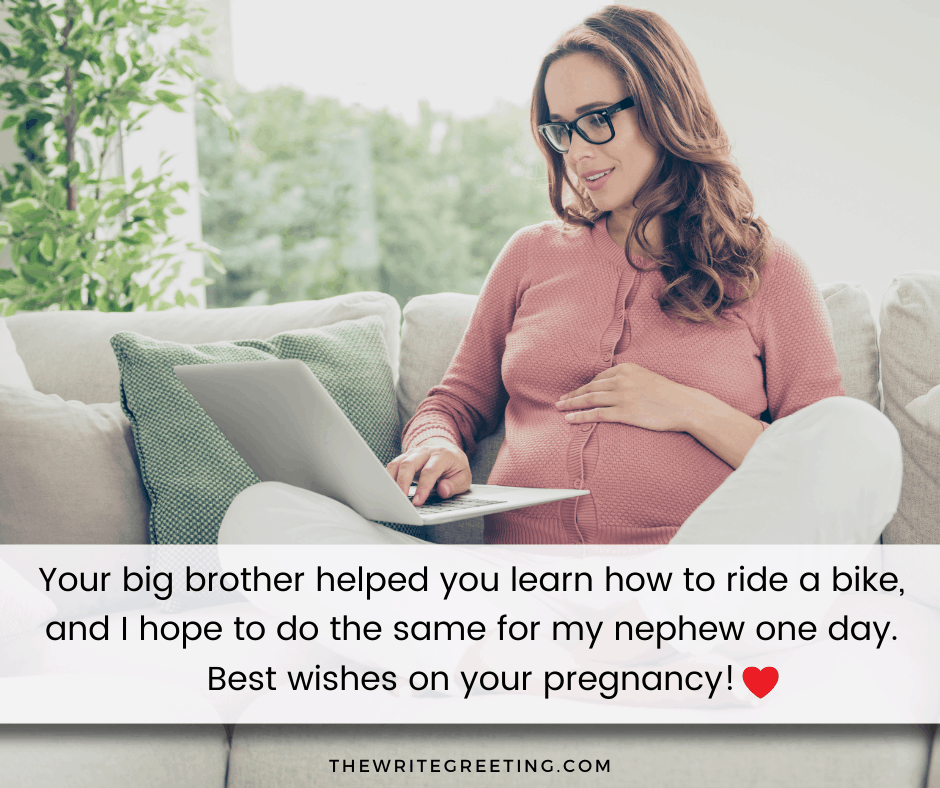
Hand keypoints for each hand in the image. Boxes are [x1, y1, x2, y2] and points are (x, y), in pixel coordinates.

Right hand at [386, 437, 471, 505]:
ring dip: (392, 480)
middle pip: (409, 464)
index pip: (430, 471)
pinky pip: (393, 465)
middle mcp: (426, 451)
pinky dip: (389, 477)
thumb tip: (443, 490)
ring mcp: (413, 453)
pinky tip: (389, 489)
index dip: (423, 487)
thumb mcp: (463, 477)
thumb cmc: (455, 466)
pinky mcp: (405, 457)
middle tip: (401, 499)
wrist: (448, 450)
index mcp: (442, 455)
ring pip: (398, 463)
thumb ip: (455, 485)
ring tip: (392, 496)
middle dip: (403, 482)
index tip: (417, 502)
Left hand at [554, 362, 693, 431]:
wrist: (685, 405)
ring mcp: (622, 396)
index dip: (584, 386)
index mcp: (627, 369)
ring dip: (571, 404)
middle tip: (560, 400)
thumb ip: (629, 379)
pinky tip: (570, 419)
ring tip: (560, 409)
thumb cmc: (669, 394)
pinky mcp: (625, 412)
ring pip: (589, 399)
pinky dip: (580, 416)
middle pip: (590, 387)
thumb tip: (614, 386)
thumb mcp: (647, 377)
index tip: (574, 392)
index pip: (599, 378)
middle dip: (573, 394)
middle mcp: (622, 380)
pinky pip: (596, 414)